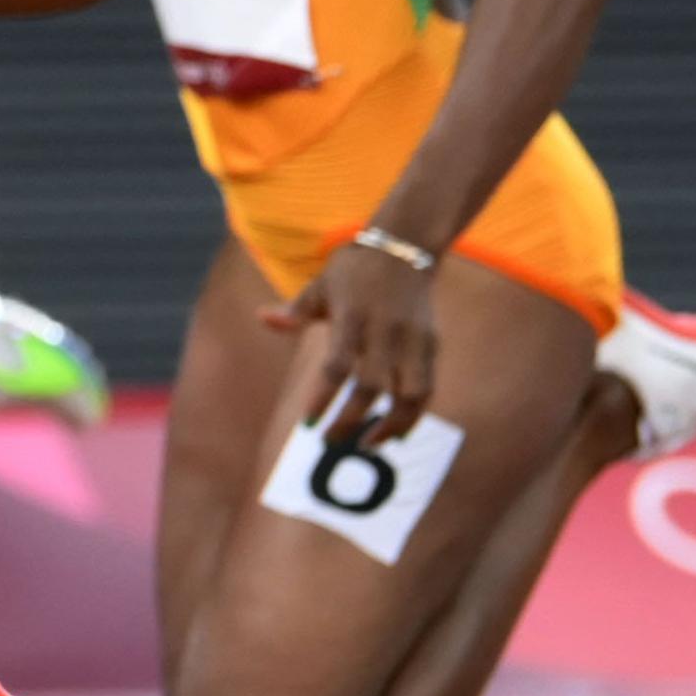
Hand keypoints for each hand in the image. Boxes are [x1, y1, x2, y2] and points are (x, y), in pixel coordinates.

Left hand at [270, 237, 438, 450]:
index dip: (323, 397)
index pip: (336, 365)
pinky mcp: (433, 344)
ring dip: (391, 425)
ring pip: (410, 394)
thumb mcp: (320, 285)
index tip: (308, 424)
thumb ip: (295, 310)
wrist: (405, 250)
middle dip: (351, 420)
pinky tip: (395, 431)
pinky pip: (427, 387)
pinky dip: (413, 413)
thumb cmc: (352, 272)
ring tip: (368, 445)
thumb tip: (263, 319)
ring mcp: (414, 338)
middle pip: (371, 386)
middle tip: (331, 442)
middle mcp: (385, 329)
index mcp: (352, 316)